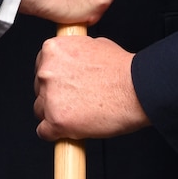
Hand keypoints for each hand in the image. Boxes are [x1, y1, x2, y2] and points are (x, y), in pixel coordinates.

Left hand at [33, 34, 149, 139]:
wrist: (138, 90)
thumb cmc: (122, 70)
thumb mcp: (94, 45)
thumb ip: (74, 54)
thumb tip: (70, 61)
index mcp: (52, 51)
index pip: (41, 68)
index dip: (55, 79)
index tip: (64, 85)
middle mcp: (46, 72)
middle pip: (39, 90)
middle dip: (55, 96)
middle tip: (76, 100)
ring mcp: (50, 98)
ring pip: (41, 111)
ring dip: (55, 114)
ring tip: (79, 114)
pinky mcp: (56, 121)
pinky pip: (44, 132)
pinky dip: (56, 133)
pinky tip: (72, 129)